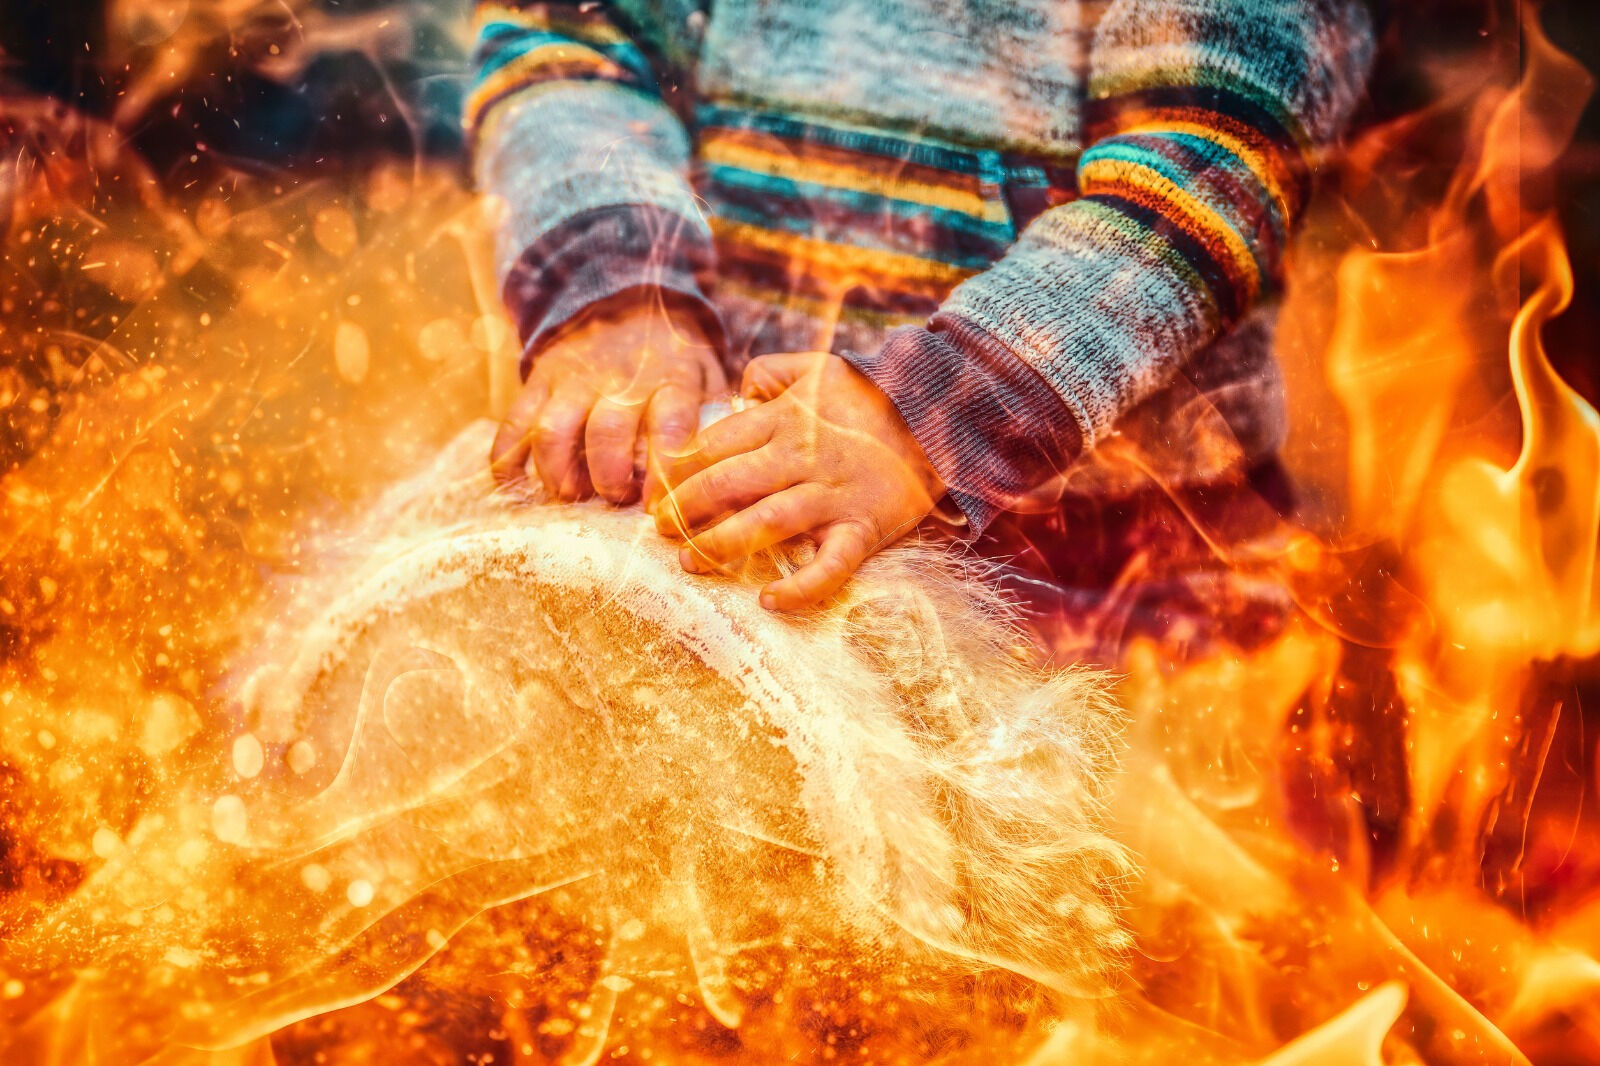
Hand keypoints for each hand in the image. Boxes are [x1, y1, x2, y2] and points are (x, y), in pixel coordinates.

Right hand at [490, 296, 726, 502]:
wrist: (624, 301)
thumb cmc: (673, 358)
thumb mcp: (706, 373)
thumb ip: (716, 416)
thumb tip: (724, 469)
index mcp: (670, 380)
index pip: (670, 426)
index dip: (663, 470)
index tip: (658, 503)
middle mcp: (619, 380)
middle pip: (606, 433)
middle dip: (607, 477)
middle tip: (614, 498)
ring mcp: (573, 380)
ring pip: (553, 430)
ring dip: (557, 472)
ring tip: (570, 494)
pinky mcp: (538, 381)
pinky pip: (513, 422)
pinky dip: (506, 458)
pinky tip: (511, 484)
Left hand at [651, 352, 944, 610]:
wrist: (942, 417)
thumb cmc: (873, 396)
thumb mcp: (820, 368)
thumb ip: (772, 372)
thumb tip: (738, 388)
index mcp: (786, 420)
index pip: (717, 443)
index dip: (678, 467)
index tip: (653, 488)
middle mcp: (803, 458)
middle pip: (731, 482)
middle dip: (686, 507)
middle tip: (658, 528)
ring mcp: (833, 496)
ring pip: (767, 522)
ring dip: (722, 544)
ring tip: (689, 560)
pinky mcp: (863, 529)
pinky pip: (832, 565)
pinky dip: (802, 587)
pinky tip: (769, 602)